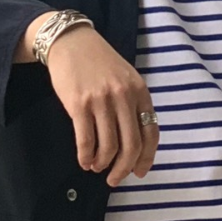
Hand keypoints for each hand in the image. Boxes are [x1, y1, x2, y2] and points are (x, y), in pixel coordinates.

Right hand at [32, 22, 158, 187]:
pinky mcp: (79, 104)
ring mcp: (101, 101)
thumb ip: (133, 105)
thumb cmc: (99, 63)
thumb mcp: (126, 78)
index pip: (151, 133)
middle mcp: (124, 97)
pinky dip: (86, 156)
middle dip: (124, 169)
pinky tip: (84, 161)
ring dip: (103, 164)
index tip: (139, 172)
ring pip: (108, 146)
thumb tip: (135, 144)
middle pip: (131, 145)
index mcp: (140, 92)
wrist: (70, 41)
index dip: (146, 158)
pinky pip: (86, 140)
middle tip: (115, 179)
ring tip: (97, 167)